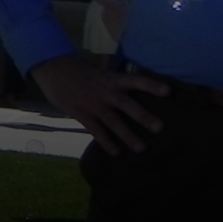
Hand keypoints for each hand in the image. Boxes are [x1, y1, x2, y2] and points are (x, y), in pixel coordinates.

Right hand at [29, 54, 166, 154]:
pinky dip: (106, 141)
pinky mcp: (81, 113)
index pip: (135, 81)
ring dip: (127, 135)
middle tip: (160, 128)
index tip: (169, 91)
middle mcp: (105, 91)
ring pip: (113, 121)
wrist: (54, 69)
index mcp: (112, 79)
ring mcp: (93, 103)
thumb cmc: (82, 72)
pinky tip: (116, 152)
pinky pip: (95, 129)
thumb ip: (116, 84)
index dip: (151, 85)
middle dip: (143, 116)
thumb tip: (136, 92)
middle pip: (127, 105)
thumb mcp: (101, 72)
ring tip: (141, 148)